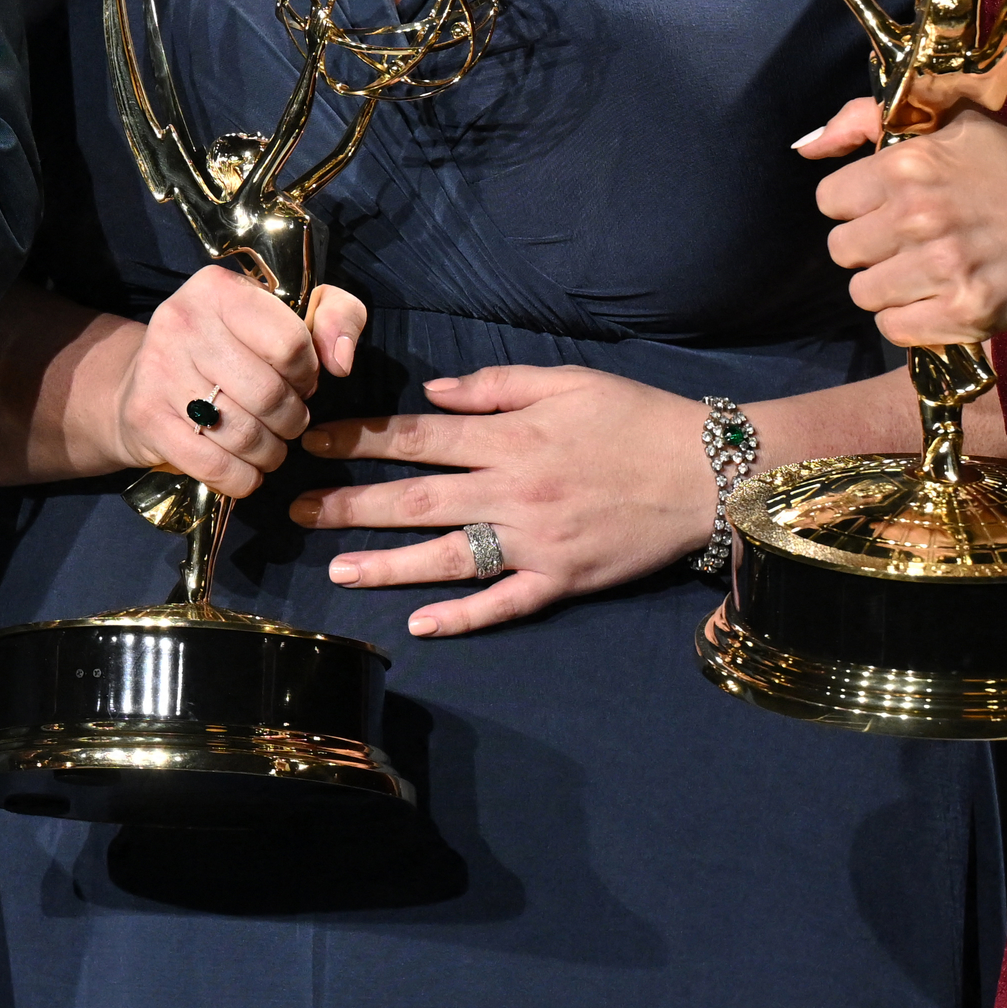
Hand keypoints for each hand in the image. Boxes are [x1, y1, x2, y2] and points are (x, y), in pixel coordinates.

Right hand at [84, 266, 360, 498]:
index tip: (297, 381)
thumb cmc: (231, 346)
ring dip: (270, 453)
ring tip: (268, 446)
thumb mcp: (291, 313)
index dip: (306, 374)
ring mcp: (158, 370)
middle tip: (287, 421)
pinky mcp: (146, 417)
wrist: (140, 379)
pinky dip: (241, 479)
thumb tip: (341, 361)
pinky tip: (245, 470)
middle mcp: (182, 320)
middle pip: (268, 394)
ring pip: (244, 435)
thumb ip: (337, 316)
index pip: (289, 343)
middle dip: (291, 419)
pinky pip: (214, 465)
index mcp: (219, 288)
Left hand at [291, 364, 704, 634]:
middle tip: (296, 511)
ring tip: (337, 572)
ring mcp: (538, 539)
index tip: (312, 443)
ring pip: (449, 556)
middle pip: (417, 498)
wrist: (711, 471)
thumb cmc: (637, 418)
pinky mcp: (565, 578)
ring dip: (389, 565)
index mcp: (511, 437)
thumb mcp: (567, 381)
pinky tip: (419, 626)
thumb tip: (431, 393)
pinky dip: (464, 616)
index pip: (416, 438)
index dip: (359, 440)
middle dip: (350, 504)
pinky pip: (506, 602)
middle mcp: (515, 489)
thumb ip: (494, 386)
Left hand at [800, 98, 1006, 346]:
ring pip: (863, 293)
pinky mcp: (968, 312)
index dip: (855, 206)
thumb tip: (804, 147)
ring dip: (889, 287)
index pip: (829, 200)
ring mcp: (944, 267)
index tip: (886, 207)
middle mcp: (920, 216)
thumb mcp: (950, 123)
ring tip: (927, 270)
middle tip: (910, 242)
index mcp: (908, 166)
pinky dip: (910, 319)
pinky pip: (894, 329)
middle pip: (841, 250)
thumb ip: (866, 121)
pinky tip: (938, 298)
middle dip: (870, 248)